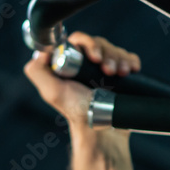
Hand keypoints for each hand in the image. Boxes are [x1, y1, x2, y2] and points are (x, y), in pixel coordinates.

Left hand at [23, 31, 141, 129]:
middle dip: (108, 55)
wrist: (101, 129)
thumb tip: (42, 51)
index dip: (89, 44)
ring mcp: (104, 68)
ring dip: (120, 60)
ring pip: (116, 50)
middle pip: (100, 44)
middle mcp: (86, 63)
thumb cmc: (76, 111)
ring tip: (120, 74)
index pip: (80, 40)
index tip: (95, 58)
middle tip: (109, 71)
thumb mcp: (51, 92)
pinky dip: (131, 61)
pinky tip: (130, 71)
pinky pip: (129, 58)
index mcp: (70, 62)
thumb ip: (37, 71)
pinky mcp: (120, 74)